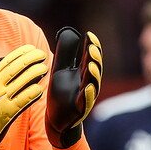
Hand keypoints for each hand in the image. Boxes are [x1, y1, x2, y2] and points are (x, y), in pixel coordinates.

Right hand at [0, 45, 46, 149]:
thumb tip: (10, 69)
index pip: (7, 61)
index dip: (20, 53)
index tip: (30, 48)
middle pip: (16, 68)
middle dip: (30, 58)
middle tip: (41, 55)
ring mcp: (2, 98)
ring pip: (21, 81)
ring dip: (34, 72)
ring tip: (43, 68)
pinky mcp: (7, 111)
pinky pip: (22, 99)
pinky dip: (31, 92)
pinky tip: (39, 88)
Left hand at [45, 27, 102, 147]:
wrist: (57, 118)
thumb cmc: (61, 92)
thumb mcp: (60, 69)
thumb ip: (65, 52)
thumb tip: (68, 30)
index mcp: (82, 72)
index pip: (89, 57)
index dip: (90, 46)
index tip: (89, 35)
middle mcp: (87, 82)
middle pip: (93, 69)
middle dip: (93, 59)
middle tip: (91, 48)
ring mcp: (85, 96)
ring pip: (92, 84)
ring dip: (92, 75)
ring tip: (90, 64)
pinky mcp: (79, 109)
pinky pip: (85, 101)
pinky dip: (87, 94)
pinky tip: (87, 87)